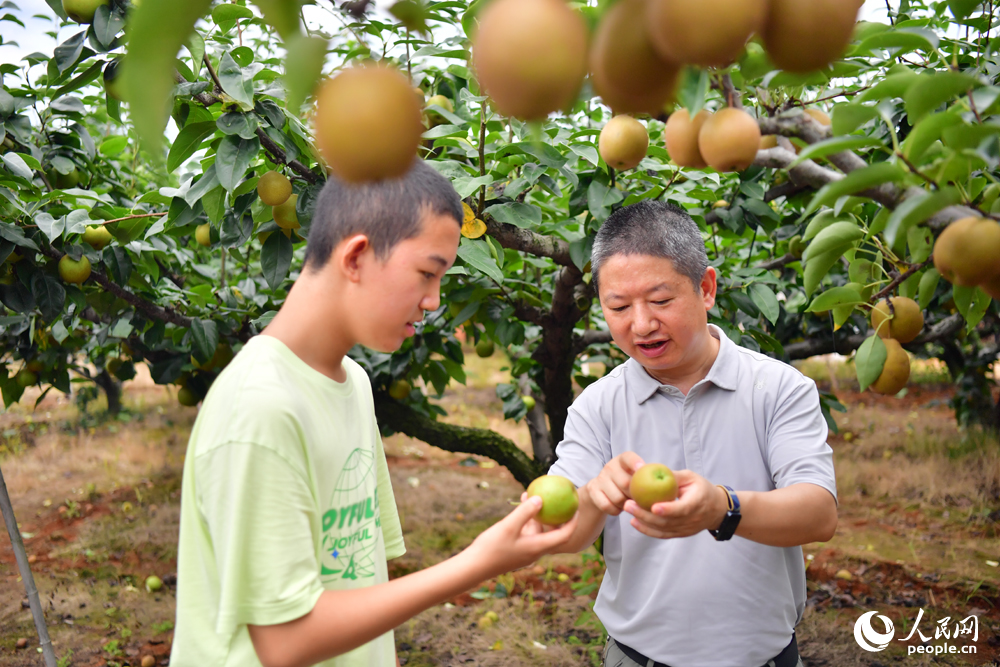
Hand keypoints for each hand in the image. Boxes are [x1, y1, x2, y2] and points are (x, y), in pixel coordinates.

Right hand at [465, 496, 579, 574]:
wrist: (473, 568)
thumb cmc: (491, 548)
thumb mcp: (508, 526)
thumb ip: (525, 512)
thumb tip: (541, 498)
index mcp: (538, 547)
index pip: (564, 535)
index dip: (572, 521)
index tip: (575, 507)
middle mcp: (535, 550)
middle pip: (553, 533)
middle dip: (557, 516)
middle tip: (559, 500)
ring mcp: (525, 550)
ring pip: (537, 530)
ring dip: (538, 514)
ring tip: (533, 495)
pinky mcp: (516, 549)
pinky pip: (526, 532)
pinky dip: (526, 519)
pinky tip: (520, 505)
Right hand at [586, 451, 644, 515]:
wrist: (602, 493)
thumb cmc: (628, 485)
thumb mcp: (636, 478)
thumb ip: (648, 478)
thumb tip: (669, 484)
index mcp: (623, 460)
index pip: (628, 457)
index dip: (635, 462)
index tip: (642, 468)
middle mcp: (610, 466)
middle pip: (625, 482)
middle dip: (635, 496)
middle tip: (641, 502)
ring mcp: (600, 478)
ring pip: (617, 497)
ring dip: (626, 505)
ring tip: (629, 504)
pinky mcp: (592, 490)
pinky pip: (607, 505)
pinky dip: (615, 510)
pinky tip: (618, 509)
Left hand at [622, 469, 727, 538]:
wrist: (717, 510)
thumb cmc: (702, 489)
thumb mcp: (691, 477)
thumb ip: (673, 476)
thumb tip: (653, 470)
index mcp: (697, 502)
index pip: (682, 509)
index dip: (668, 509)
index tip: (653, 506)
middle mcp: (692, 519)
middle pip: (667, 521)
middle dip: (646, 514)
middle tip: (629, 504)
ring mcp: (686, 529)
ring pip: (663, 530)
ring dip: (644, 522)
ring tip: (629, 510)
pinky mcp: (680, 534)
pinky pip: (662, 535)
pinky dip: (647, 530)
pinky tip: (634, 522)